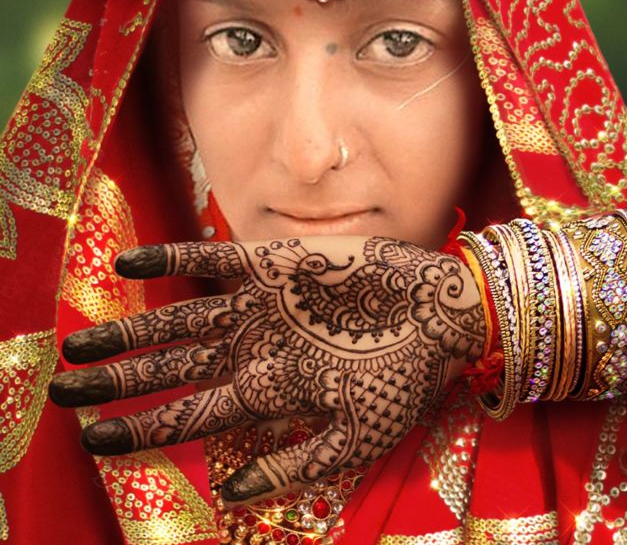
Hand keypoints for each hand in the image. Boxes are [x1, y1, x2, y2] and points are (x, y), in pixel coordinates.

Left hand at [49, 236, 484, 502]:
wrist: (440, 311)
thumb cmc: (403, 378)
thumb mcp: (357, 439)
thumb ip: (296, 465)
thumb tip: (230, 492)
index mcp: (269, 394)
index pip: (190, 417)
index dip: (140, 429)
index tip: (91, 438)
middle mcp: (252, 349)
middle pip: (171, 369)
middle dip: (117, 382)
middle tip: (62, 388)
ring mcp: (257, 305)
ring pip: (179, 318)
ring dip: (130, 330)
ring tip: (77, 341)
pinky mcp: (272, 263)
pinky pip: (212, 258)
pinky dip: (171, 259)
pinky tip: (128, 263)